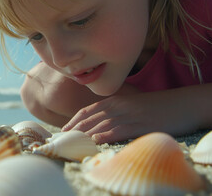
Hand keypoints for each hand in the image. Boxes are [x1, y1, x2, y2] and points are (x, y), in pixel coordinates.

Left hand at [61, 88, 203, 143]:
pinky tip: (95, 142)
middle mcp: (118, 107)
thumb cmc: (155, 107)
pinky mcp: (139, 125)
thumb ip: (114, 112)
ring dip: (84, 136)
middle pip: (90, 120)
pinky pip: (118, 131)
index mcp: (114, 101)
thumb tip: (99, 126)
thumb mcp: (131, 105)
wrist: (181, 104)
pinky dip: (105, 137)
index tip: (63, 131)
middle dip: (74, 131)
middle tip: (62, 141)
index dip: (73, 121)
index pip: (87, 111)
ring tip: (72, 144)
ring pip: (100, 126)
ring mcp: (128, 115)